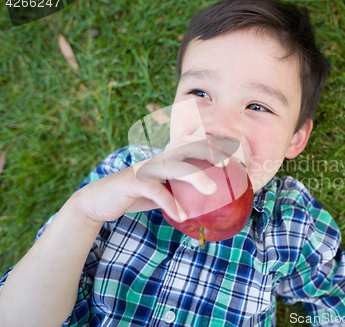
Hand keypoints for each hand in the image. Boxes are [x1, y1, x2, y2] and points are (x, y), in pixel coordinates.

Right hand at [71, 135, 228, 224]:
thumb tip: (207, 201)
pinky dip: (171, 203)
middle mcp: (157, 158)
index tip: (232, 151)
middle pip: (186, 146)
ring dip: (195, 177)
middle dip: (208, 149)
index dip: (210, 142)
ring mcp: (145, 168)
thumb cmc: (135, 195)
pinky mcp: (133, 182)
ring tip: (213, 190)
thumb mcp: (162, 190)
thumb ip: (180, 190)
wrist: (99, 200)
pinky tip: (182, 215)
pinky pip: (156, 191)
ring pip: (174, 166)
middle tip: (228, 163)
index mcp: (165, 158)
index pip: (191, 142)